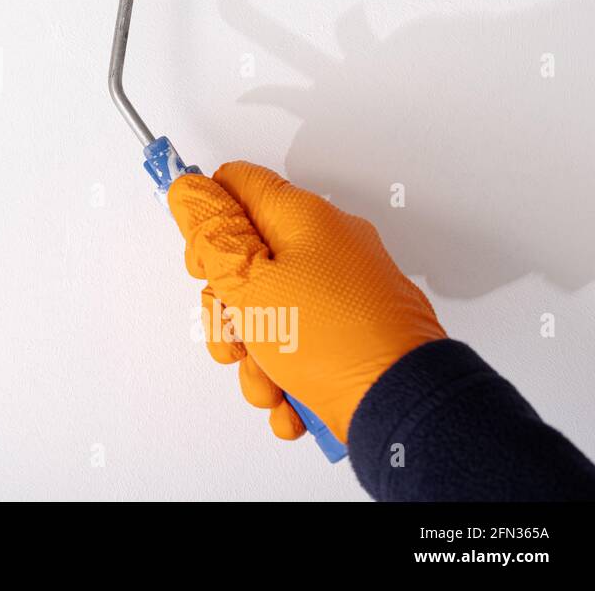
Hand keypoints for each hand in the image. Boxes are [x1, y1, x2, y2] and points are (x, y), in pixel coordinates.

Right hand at [167, 161, 445, 442]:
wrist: (403, 409)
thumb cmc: (332, 342)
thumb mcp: (249, 283)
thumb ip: (212, 233)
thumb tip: (190, 189)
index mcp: (304, 218)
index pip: (238, 186)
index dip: (209, 222)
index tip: (202, 264)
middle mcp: (330, 247)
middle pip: (250, 260)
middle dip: (228, 312)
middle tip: (236, 340)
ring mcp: (347, 292)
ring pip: (273, 312)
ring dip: (257, 358)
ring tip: (270, 385)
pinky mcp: (358, 332)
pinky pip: (305, 345)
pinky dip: (290, 377)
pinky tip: (291, 402)